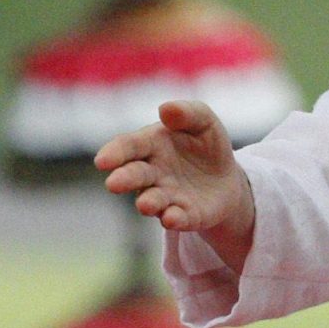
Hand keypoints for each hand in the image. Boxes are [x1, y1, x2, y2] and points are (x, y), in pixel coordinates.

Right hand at [95, 99, 256, 271]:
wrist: (226, 177)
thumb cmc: (205, 145)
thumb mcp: (204, 123)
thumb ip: (189, 113)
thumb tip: (166, 108)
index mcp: (150, 145)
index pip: (128, 146)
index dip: (115, 153)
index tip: (102, 161)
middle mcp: (151, 173)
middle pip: (133, 175)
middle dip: (124, 179)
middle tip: (114, 184)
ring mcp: (166, 197)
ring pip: (151, 200)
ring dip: (148, 203)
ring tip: (146, 204)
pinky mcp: (185, 215)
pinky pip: (177, 218)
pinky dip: (174, 219)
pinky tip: (172, 218)